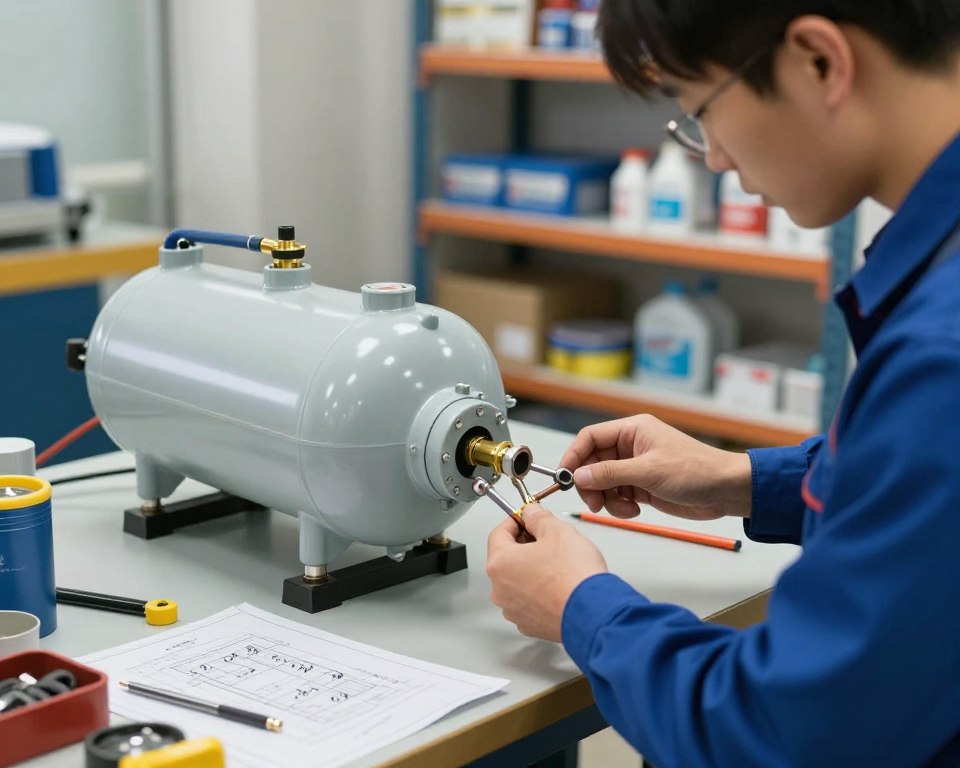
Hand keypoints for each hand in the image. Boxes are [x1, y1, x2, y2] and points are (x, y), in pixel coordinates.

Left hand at [486, 504, 606, 641]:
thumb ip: (538, 517)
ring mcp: (514, 610)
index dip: (516, 520)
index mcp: (500, 564)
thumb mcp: (557, 530)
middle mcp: (500, 590)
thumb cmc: (574, 576)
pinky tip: (559, 584)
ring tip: (558, 563)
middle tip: (547, 538)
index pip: (499, 533)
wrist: (594, 613)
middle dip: (526, 544)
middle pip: (507, 558)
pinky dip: (540, 590)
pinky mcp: (530, 624)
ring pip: (518, 580)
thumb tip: (531, 513)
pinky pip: (529, 600)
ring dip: (533, 568)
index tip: (528, 518)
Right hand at [560, 414, 752, 521]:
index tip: (564, 477)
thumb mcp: (649, 471)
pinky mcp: (642, 486)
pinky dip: (620, 506)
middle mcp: (630, 446)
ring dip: (607, 499)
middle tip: (594, 502)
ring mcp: (636, 467)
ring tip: (626, 509)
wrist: (726, 491)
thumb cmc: (696, 470)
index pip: (590, 438)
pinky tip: (636, 510)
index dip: (574, 456)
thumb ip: (611, 473)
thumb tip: (579, 476)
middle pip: (593, 463)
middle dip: (591, 484)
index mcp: (632, 431)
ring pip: (603, 483)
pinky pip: (617, 495)